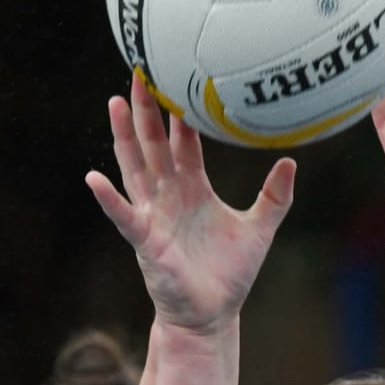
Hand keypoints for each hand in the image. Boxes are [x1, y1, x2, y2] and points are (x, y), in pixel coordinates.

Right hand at [85, 76, 294, 331]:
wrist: (213, 316)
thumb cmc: (230, 275)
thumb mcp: (259, 230)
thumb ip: (274, 196)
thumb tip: (290, 160)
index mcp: (193, 187)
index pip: (185, 140)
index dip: (182, 111)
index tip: (180, 75)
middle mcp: (169, 195)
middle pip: (154, 143)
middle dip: (147, 108)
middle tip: (141, 68)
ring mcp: (154, 215)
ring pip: (135, 168)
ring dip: (124, 137)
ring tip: (115, 102)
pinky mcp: (146, 241)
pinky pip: (124, 216)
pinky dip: (109, 199)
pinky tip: (94, 178)